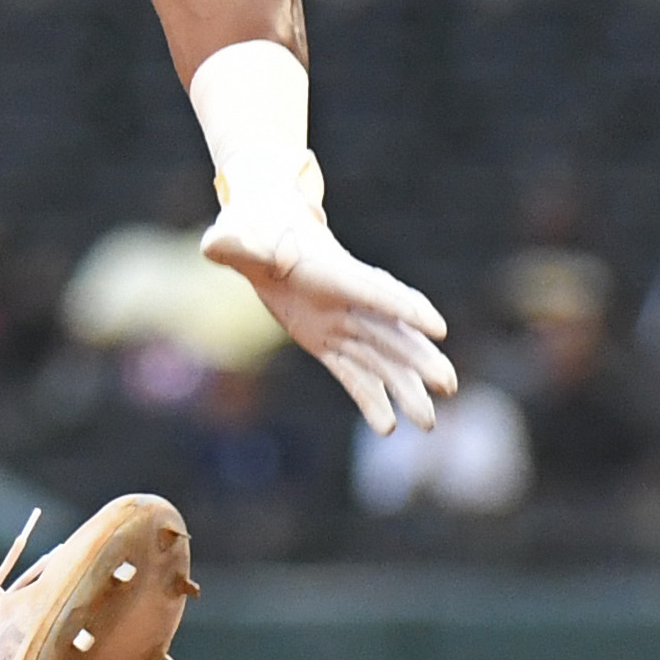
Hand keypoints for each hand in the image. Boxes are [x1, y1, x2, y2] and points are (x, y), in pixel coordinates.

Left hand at [203, 196, 456, 434]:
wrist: (262, 236)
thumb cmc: (254, 232)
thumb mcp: (238, 236)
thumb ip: (231, 243)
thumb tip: (212, 245)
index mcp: (334, 273)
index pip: (375, 292)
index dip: (405, 309)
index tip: (438, 328)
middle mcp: (347, 301)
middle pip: (391, 334)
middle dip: (419, 359)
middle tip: (447, 384)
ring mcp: (341, 324)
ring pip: (381, 361)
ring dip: (405, 389)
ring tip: (428, 422)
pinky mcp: (326, 343)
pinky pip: (353, 375)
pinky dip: (371, 400)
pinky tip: (388, 427)